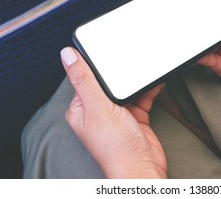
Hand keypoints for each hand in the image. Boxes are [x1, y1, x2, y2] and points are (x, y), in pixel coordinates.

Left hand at [60, 47, 166, 177]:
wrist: (142, 168)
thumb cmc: (116, 147)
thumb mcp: (98, 107)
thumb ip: (84, 80)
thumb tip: (67, 55)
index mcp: (82, 108)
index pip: (84, 78)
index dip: (94, 65)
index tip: (104, 50)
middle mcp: (98, 111)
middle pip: (108, 83)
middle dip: (119, 73)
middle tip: (127, 59)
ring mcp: (118, 115)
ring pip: (126, 89)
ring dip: (134, 81)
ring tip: (142, 69)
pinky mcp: (134, 117)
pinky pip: (141, 97)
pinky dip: (147, 90)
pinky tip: (153, 82)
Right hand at [199, 0, 220, 97]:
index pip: (217, 9)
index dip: (205, 4)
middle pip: (208, 27)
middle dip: (198, 23)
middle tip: (189, 18)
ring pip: (204, 43)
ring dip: (196, 40)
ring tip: (190, 34)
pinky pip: (205, 60)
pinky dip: (198, 56)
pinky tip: (197, 50)